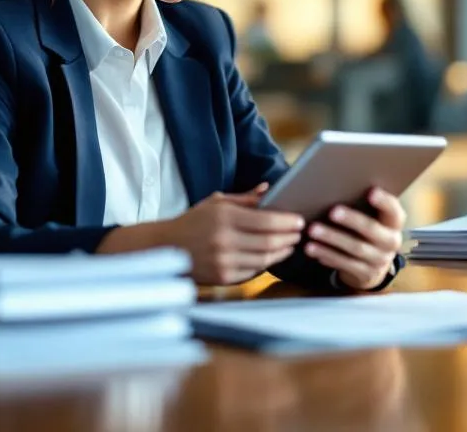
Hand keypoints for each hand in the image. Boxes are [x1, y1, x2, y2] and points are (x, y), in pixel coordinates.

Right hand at [159, 184, 305, 285]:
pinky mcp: (223, 277)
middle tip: (300, 233)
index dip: (287, 222)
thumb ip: (245, 198)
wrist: (166, 248)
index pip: (266, 221)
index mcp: (224, 217)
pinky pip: (253, 272)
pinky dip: (266, 264)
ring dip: (282, 252)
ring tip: (290, 245)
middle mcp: (224, 240)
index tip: (299, 220)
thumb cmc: (193, 222)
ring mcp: (224, 261)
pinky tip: (273, 256)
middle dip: (289, 237)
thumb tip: (268, 188)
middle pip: (270, 242)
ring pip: (265, 259)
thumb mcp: (216, 203)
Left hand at [304, 187, 405, 290]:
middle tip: (332, 211)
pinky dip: (328, 255)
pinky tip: (313, 248)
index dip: (384, 202)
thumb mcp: (372, 218)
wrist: (374, 265)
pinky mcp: (366, 274)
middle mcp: (391, 242)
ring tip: (312, 230)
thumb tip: (337, 186)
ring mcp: (380, 260)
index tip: (371, 191)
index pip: (394, 211)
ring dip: (332, 239)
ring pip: (355, 248)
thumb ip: (362, 205)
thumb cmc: (367, 230)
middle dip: (351, 220)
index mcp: (394, 223)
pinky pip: (345, 264)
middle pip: (372, 229)